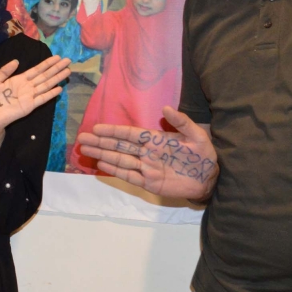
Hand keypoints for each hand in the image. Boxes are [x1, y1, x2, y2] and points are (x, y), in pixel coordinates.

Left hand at [0, 55, 71, 152]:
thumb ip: (4, 71)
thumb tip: (16, 61)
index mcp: (19, 80)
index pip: (36, 70)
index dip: (47, 63)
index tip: (57, 57)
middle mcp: (27, 87)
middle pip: (44, 76)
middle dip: (56, 68)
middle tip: (68, 61)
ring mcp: (29, 97)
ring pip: (46, 85)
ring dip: (57, 78)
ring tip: (68, 71)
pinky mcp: (29, 106)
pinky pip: (41, 99)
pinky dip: (50, 94)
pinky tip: (59, 89)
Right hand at [76, 106, 217, 198]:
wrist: (210, 179)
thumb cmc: (204, 155)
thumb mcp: (197, 135)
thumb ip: (181, 122)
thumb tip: (165, 108)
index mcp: (156, 140)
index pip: (130, 134)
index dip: (113, 130)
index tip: (96, 127)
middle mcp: (147, 153)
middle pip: (119, 146)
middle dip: (100, 142)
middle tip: (82, 138)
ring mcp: (146, 168)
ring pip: (120, 160)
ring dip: (103, 154)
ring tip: (86, 150)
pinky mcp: (150, 183)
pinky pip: (129, 176)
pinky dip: (116, 170)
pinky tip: (102, 164)